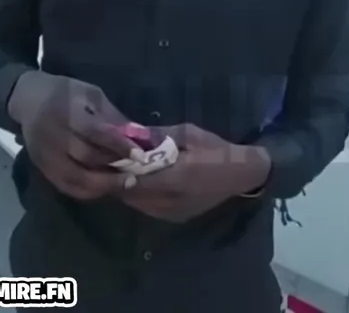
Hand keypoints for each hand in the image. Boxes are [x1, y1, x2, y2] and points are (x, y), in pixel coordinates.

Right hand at [8, 71, 136, 200]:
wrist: (28, 100)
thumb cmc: (66, 93)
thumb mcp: (92, 96)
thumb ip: (114, 118)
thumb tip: (141, 138)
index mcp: (67, 111)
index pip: (95, 133)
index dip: (119, 146)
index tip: (140, 155)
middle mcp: (53, 135)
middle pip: (85, 158)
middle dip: (113, 168)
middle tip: (137, 174)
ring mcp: (45, 154)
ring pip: (74, 178)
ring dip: (102, 185)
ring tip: (125, 184)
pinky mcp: (41, 167)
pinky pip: (65, 186)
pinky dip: (86, 191)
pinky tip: (104, 189)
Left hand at [117, 123, 268, 223]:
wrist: (242, 175)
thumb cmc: (216, 149)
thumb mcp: (188, 133)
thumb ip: (157, 135)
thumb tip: (128, 132)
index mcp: (175, 175)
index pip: (133, 177)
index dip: (116, 168)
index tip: (106, 154)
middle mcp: (170, 199)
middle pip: (130, 192)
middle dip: (118, 178)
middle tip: (109, 162)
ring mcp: (171, 212)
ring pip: (136, 202)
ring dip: (127, 188)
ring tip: (121, 171)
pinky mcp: (174, 218)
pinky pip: (147, 208)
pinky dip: (139, 196)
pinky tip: (139, 182)